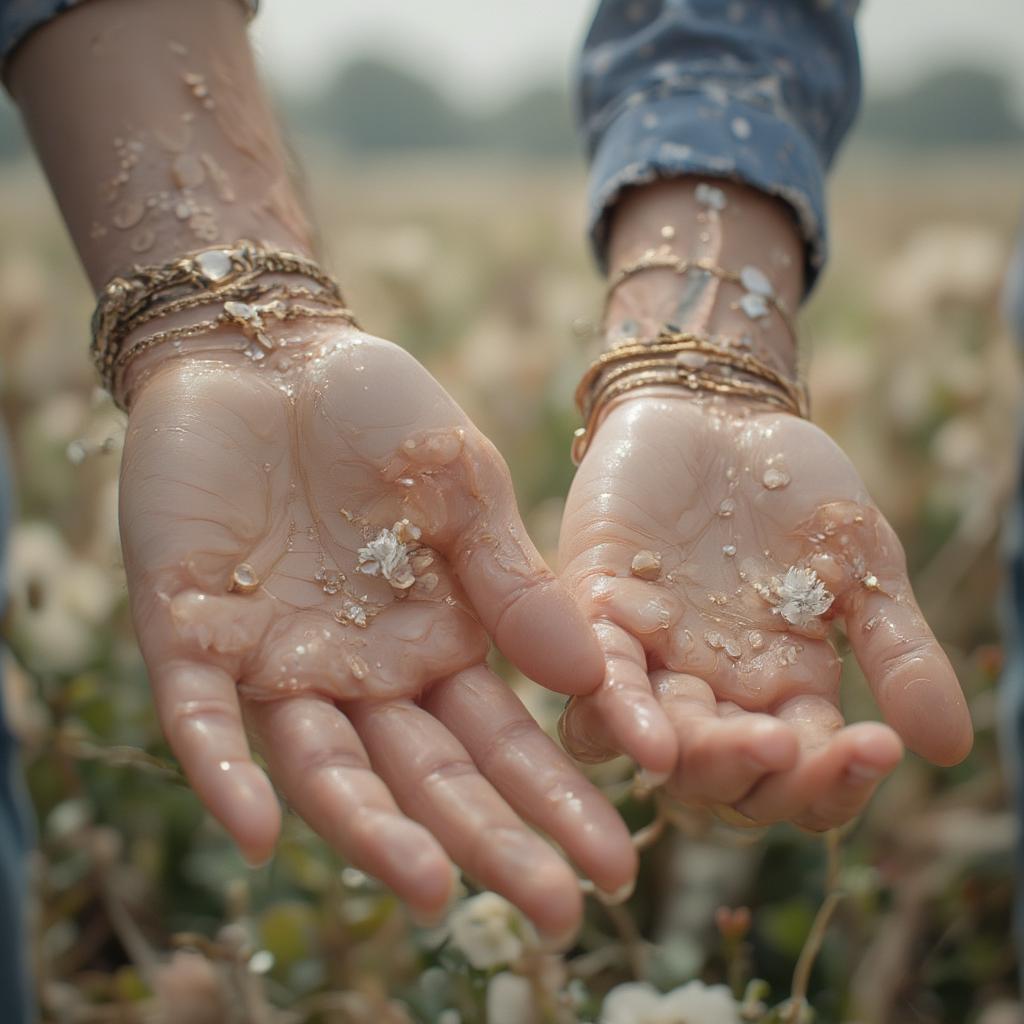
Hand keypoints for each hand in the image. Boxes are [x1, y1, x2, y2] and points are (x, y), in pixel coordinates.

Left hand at [119, 324, 635, 934]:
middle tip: (552, 914)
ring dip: (371, 829)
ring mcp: (278, 659)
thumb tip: (590, 678)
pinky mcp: (190, 632)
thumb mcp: (461, 486)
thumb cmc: (379, 412)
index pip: (501, 743)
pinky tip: (255, 833)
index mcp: (436, 640)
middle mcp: (362, 672)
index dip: (554, 804)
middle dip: (488, 844)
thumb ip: (511, 579)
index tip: (611, 863)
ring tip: (431, 889)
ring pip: (323, 768)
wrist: (271, 353)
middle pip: (424, 777)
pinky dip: (226, 774)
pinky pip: (204, 719)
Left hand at [558, 392, 972, 830]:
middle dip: (763, 776)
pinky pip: (600, 679)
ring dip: (699, 760)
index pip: (805, 776)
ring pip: (661, 745)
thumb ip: (898, 648)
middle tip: (791, 749)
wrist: (721, 414)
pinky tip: (652, 740)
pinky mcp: (598, 611)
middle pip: (726, 779)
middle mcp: (711, 690)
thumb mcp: (864, 564)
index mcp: (780, 689)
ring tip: (744, 746)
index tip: (878, 749)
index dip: (838, 781)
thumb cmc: (794, 491)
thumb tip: (950, 746)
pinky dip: (621, 713)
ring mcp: (651, 655)